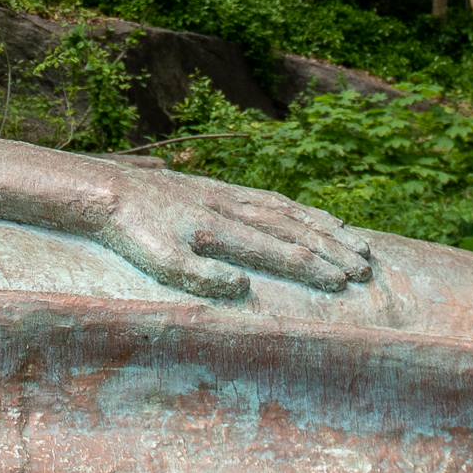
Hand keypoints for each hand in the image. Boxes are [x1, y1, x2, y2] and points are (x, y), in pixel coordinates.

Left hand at [85, 161, 373, 301]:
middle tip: (365, 268)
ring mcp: (228, 195)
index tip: (344, 282)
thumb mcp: (160, 263)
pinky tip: (308, 214)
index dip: (314, 267)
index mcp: (220, 229)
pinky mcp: (218, 188)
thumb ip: (202, 278)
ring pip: (287, 210)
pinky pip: (267, 197)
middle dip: (332, 249)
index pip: (279, 250)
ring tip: (356, 242)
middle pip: (293, 228)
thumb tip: (244, 285)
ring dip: (323, 227)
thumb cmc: (131, 233)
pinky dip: (296, 207)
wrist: (106, 187)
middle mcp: (232, 207)